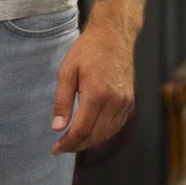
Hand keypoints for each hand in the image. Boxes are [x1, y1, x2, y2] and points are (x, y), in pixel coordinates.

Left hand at [51, 23, 137, 154]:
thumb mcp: (67, 71)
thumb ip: (62, 102)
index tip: (55, 149)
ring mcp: (125, 102)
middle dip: (77, 146)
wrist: (114, 35)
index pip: (82, 130)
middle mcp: (115, 101)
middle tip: (61, 147)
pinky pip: (116, 126)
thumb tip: (57, 128)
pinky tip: (91, 132)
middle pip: (95, 136)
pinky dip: (103, 134)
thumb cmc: (88, 50)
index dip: (68, 143)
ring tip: (73, 142)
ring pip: (107, 134)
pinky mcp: (130, 101)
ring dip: (90, 142)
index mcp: (97, 93)